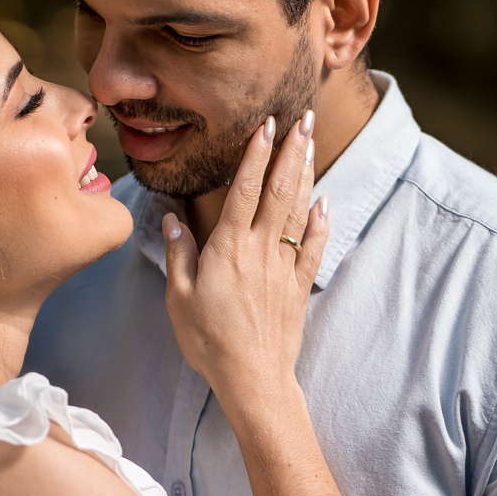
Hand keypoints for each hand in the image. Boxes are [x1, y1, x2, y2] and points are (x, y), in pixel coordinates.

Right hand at [163, 112, 326, 421]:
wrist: (252, 378)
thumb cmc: (208, 341)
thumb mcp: (178, 298)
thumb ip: (180, 254)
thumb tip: (172, 219)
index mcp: (228, 248)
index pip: (243, 190)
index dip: (255, 155)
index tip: (265, 124)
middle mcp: (260, 250)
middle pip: (279, 190)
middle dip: (291, 151)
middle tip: (302, 117)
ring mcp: (283, 266)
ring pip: (297, 210)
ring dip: (306, 173)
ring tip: (310, 143)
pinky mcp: (299, 287)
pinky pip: (312, 247)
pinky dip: (320, 222)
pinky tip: (324, 202)